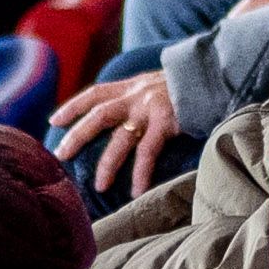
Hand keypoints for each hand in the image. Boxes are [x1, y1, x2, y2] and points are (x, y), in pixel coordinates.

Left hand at [54, 65, 185, 196]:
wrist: (214, 77)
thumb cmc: (187, 88)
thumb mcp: (156, 85)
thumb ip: (139, 97)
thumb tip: (124, 116)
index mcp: (132, 86)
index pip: (95, 93)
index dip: (73, 106)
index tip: (55, 121)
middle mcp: (136, 95)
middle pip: (98, 114)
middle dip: (77, 135)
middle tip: (61, 155)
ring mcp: (150, 109)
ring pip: (120, 139)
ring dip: (107, 164)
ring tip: (99, 186)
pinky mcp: (166, 122)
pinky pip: (148, 152)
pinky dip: (141, 173)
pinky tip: (136, 191)